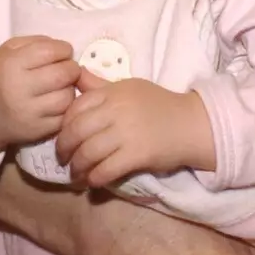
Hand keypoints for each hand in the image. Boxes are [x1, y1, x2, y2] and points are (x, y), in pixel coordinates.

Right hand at [0, 37, 80, 164]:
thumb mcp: (8, 50)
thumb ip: (36, 42)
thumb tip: (65, 49)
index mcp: (10, 64)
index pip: (50, 51)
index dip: (64, 49)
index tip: (63, 52)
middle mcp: (19, 89)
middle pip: (64, 74)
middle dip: (72, 68)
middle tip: (68, 69)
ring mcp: (29, 113)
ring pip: (67, 96)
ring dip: (70, 88)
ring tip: (61, 86)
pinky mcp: (37, 131)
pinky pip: (65, 116)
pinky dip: (66, 108)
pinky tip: (57, 102)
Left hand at [55, 70, 213, 187]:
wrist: (191, 124)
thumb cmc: (159, 105)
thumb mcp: (129, 87)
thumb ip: (100, 84)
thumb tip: (75, 73)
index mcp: (113, 92)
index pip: (76, 107)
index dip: (64, 124)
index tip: (62, 135)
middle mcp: (116, 110)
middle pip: (77, 130)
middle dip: (64, 148)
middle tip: (62, 159)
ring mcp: (127, 133)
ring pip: (88, 152)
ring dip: (78, 167)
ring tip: (76, 174)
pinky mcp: (137, 155)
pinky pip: (107, 169)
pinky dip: (95, 177)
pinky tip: (92, 181)